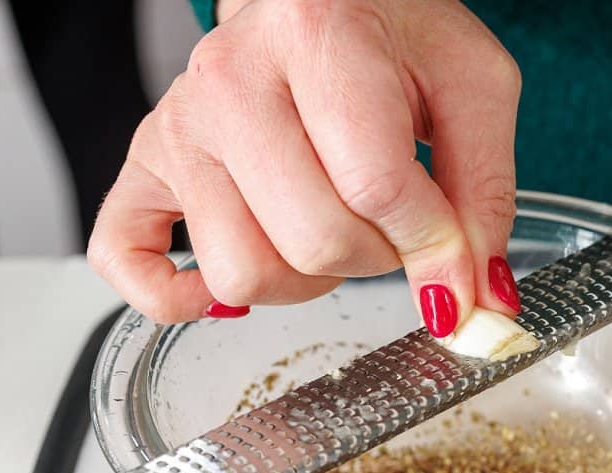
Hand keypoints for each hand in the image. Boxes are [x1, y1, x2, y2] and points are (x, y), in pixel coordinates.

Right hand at [88, 0, 522, 332]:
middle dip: (377, 258)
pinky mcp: (146, 164)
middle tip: (391, 223)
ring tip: (330, 229)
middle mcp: (229, 79)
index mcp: (316, 36)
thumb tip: (476, 301)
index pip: (376, 187)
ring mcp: (178, 126)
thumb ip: (484, 195)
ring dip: (307, 280)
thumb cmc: (395, 32)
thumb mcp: (472, 88)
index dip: (432, 243)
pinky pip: (127, 259)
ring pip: (241, 272)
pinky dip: (178, 297)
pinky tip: (227, 289)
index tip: (456, 254)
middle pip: (311, 241)